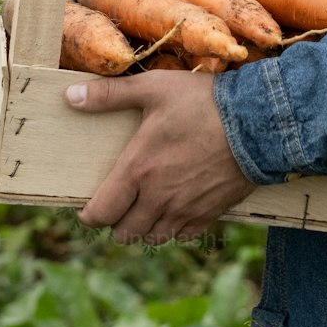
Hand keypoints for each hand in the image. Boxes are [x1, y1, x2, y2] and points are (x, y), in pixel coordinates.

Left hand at [65, 70, 254, 243]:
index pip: (101, 212)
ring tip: (144, 211)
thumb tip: (70, 97)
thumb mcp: (153, 88)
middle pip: (124, 233)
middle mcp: (157, 198)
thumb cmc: (202, 102)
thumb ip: (109, 95)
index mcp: (138, 170)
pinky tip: (174, 211)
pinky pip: (182, 237)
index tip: (87, 209)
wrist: (256, 122)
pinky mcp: (209, 214)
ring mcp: (185, 210)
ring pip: (152, 238)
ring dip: (143, 229)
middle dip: (116, 223)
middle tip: (118, 207)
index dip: (89, 216)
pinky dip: (173, 230)